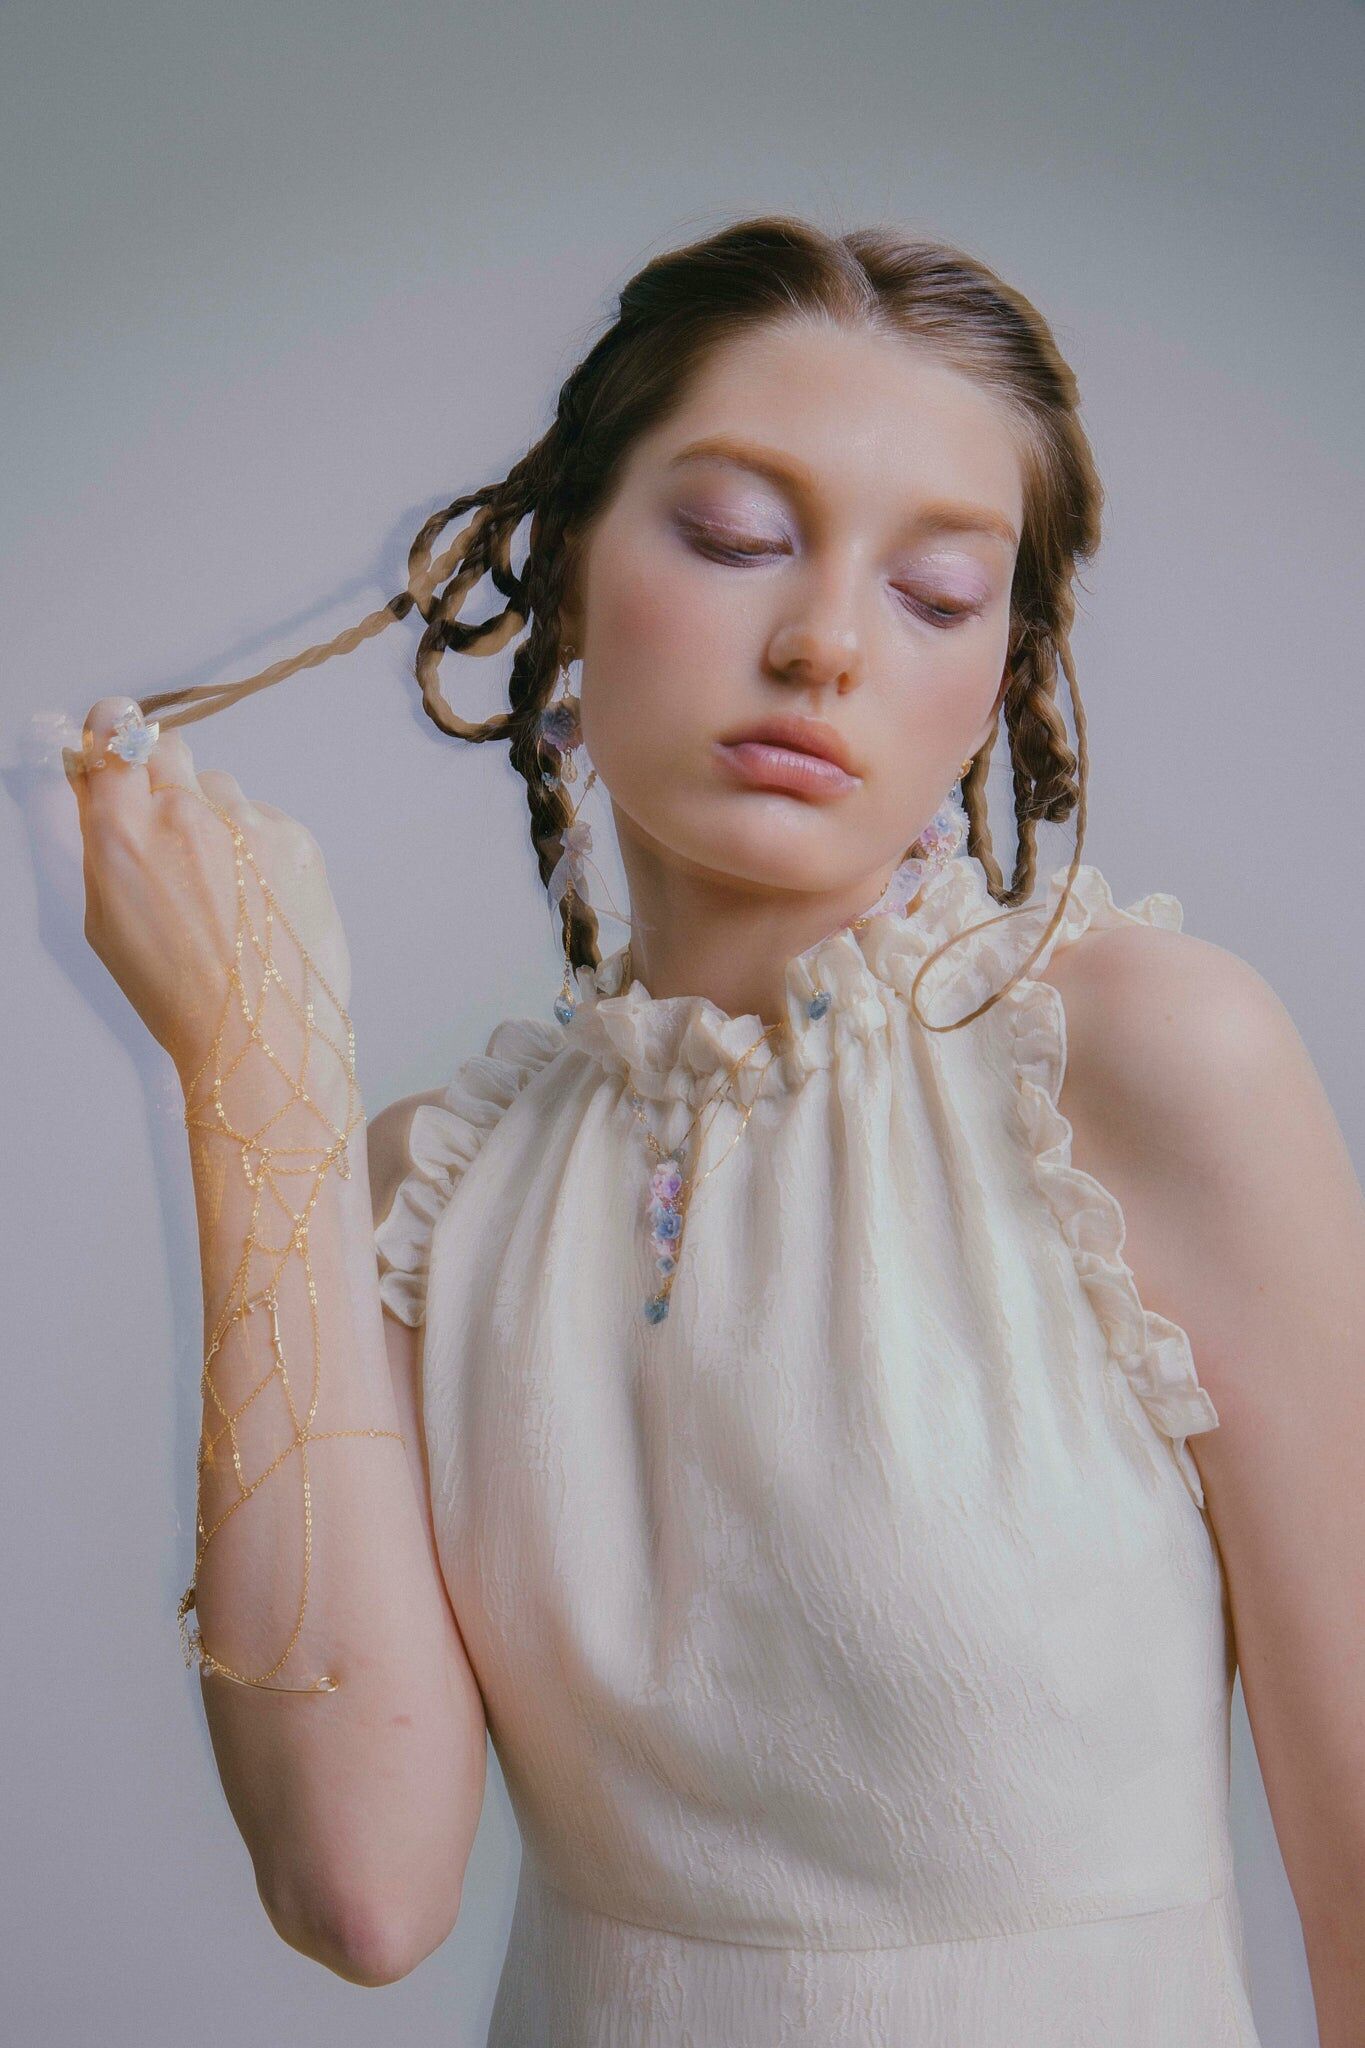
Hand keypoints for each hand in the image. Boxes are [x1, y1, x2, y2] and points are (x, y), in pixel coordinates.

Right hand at [65, 697, 352, 1094]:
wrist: (260, 1033)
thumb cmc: (176, 991)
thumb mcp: (107, 920)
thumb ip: (102, 842)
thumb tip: (100, 784)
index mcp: (123, 834)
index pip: (114, 734)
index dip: (113, 729)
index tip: (115, 733)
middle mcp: (185, 813)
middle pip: (168, 748)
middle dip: (163, 775)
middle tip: (169, 826)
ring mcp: (247, 822)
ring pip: (220, 788)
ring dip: (215, 818)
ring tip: (222, 887)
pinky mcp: (295, 837)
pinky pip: (264, 819)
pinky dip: (257, 847)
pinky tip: (256, 900)